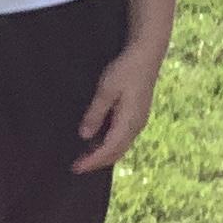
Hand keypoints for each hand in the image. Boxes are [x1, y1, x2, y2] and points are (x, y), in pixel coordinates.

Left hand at [72, 47, 161, 172]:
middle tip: (77, 167)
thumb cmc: (126, 70)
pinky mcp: (137, 115)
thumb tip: (84, 136)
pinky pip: (122, 137)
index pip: (109, 149)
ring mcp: (138, 121)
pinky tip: (96, 141)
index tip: (76, 167)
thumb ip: (95, 114)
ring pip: (120, 146)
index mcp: (130, 121)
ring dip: (103, 154)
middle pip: (116, 152)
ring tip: (84, 157)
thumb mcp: (106, 90)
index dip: (92, 161)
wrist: (146, 55)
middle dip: (97, 162)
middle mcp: (137, 126)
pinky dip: (109, 144)